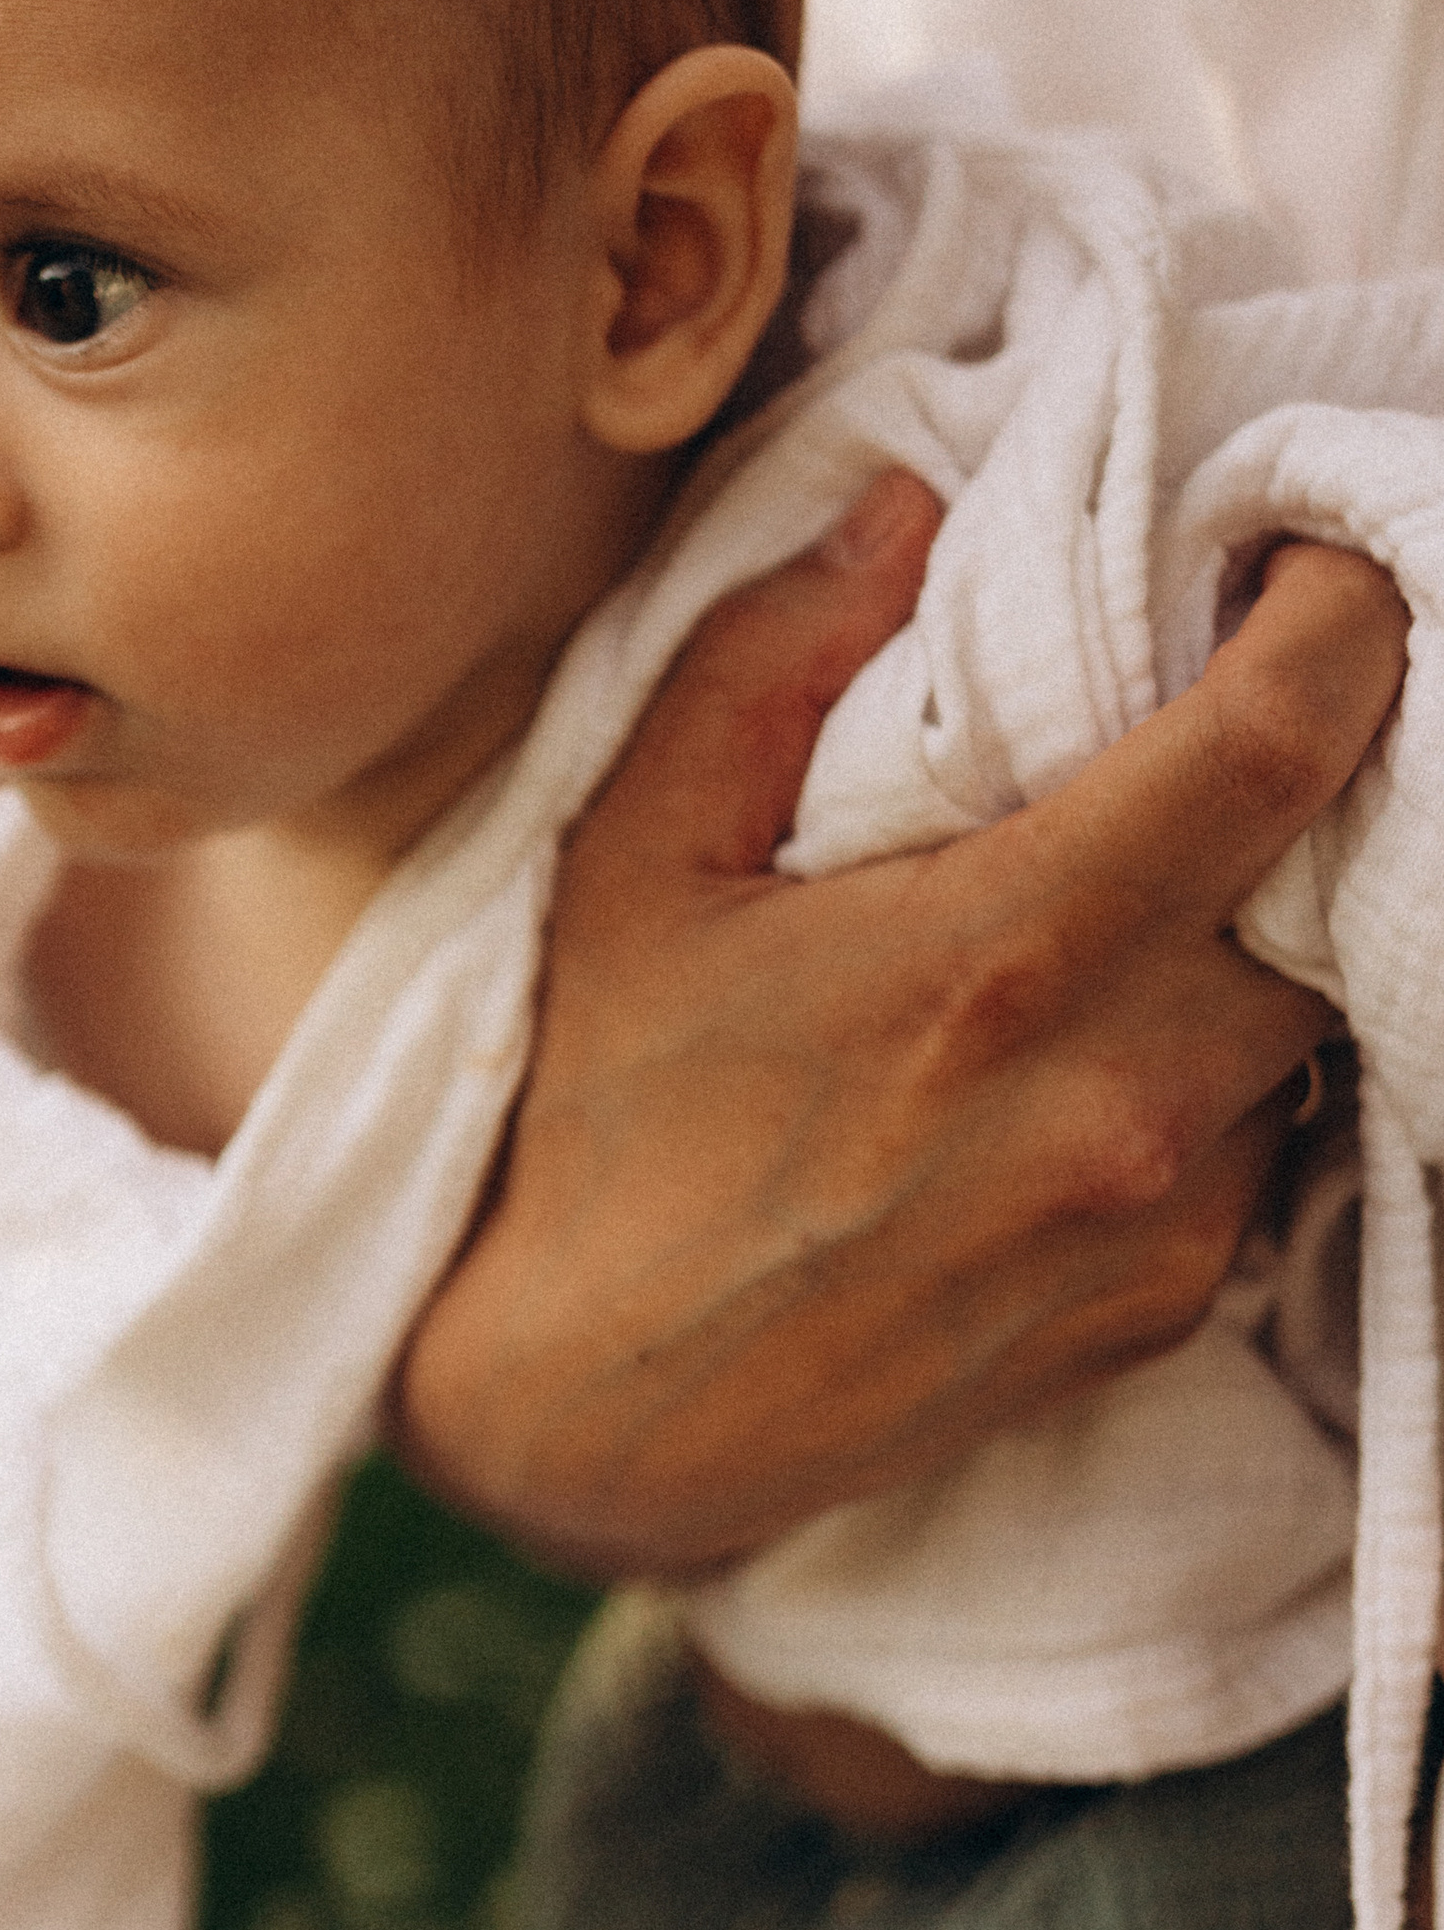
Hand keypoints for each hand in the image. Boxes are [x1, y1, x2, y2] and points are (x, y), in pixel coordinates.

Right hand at [390, 469, 1408, 1576]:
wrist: (587, 1421)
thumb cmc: (593, 1131)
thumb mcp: (630, 864)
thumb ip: (765, 662)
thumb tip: (900, 508)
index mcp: (998, 956)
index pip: (1274, 749)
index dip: (1341, 629)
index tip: (1320, 571)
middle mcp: (1119, 1097)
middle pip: (1342, 883)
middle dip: (1313, 787)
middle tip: (1228, 723)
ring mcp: (1161, 1220)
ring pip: (1313, 1020)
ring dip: (1259, 939)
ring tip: (1144, 902)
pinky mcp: (1165, 1310)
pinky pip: (1263, 1142)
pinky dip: (1214, 1069)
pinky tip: (1093, 1054)